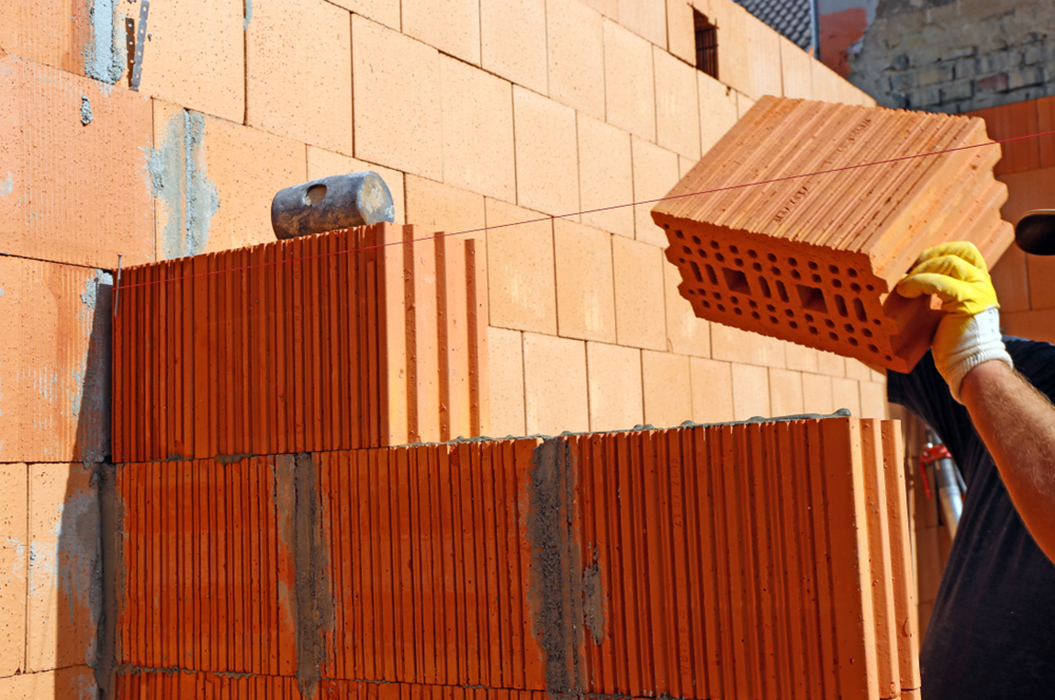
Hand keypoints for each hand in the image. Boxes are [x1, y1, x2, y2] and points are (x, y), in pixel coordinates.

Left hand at [897, 242, 1012, 401]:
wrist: (970, 365)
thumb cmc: (954, 343)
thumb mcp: (947, 311)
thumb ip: (938, 294)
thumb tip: (908, 283)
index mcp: (979, 282)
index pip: (964, 251)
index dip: (939, 250)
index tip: (918, 262)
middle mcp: (982, 282)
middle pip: (957, 251)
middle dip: (928, 257)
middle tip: (908, 272)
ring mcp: (978, 290)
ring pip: (948, 263)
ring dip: (920, 270)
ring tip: (904, 285)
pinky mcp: (967, 301)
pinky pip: (938, 282)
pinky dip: (918, 283)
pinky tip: (905, 290)